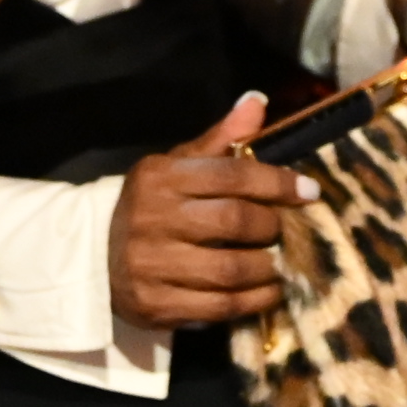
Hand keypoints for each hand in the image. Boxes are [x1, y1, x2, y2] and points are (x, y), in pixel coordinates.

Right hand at [106, 95, 307, 328]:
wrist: (98, 256)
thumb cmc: (154, 205)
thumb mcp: (179, 165)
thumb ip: (221, 139)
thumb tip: (258, 100)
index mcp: (160, 177)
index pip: (230, 174)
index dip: (276, 182)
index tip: (309, 192)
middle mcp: (152, 219)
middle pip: (233, 221)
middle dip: (271, 226)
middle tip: (286, 229)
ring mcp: (151, 265)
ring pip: (230, 270)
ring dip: (268, 268)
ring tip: (282, 263)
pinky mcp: (156, 305)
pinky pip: (219, 307)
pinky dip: (254, 302)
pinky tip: (269, 292)